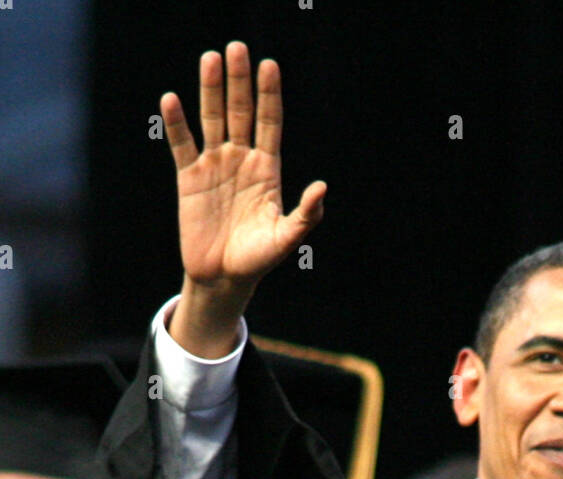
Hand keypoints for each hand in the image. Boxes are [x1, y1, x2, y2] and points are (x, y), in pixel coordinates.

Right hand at [162, 40, 325, 356]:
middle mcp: (241, 160)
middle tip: (237, 48)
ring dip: (211, 90)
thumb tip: (322, 188)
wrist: (223, 278)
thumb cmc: (258, 260)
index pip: (268, 122)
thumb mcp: (286, 239)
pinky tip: (172, 100)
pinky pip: (182, 145)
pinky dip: (176, 124)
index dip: (268, 95)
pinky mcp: (190, 178)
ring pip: (212, 119)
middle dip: (239, 81)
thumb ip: (305, 215)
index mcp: (266, 169)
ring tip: (210, 59)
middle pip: (240, 112)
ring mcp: (215, 165)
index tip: (270, 65)